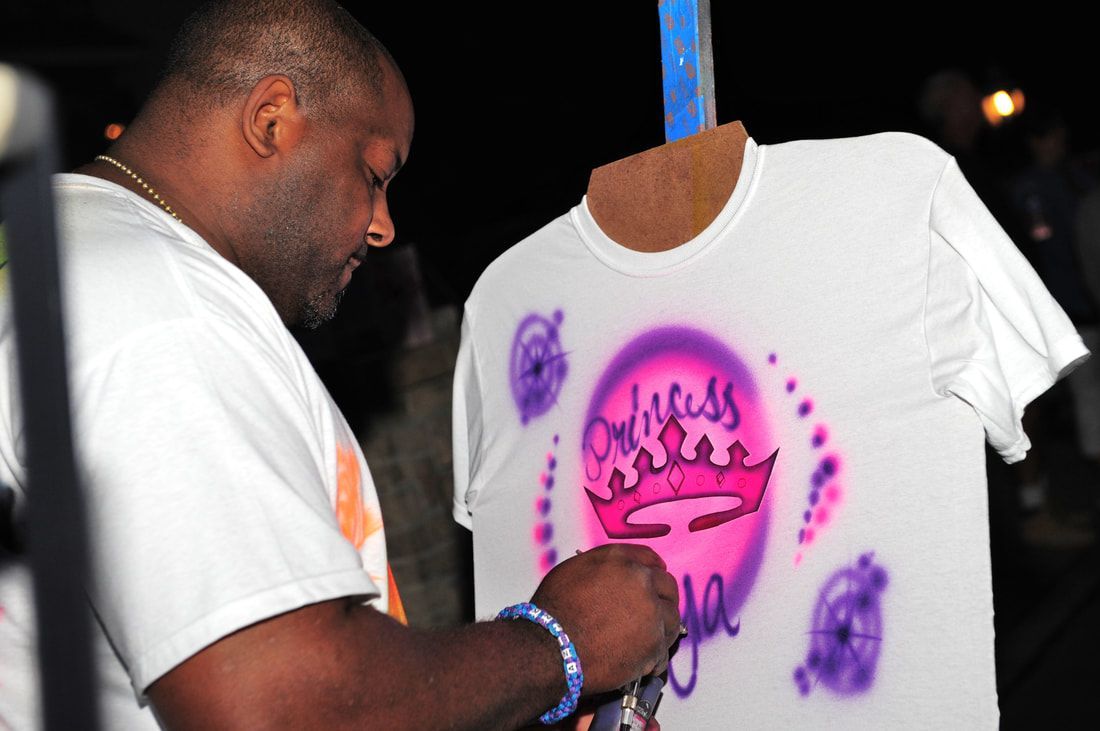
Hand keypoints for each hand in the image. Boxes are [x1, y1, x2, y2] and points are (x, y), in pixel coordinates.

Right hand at [529, 543, 679, 693]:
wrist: (549, 648)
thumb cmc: (551, 613)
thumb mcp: (572, 572)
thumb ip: (603, 570)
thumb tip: (616, 578)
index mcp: (618, 559)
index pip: (649, 558)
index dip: (653, 571)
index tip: (655, 579)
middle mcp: (639, 580)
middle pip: (667, 586)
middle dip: (662, 598)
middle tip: (652, 614)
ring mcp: (650, 611)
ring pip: (672, 617)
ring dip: (663, 627)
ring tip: (647, 640)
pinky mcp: (654, 643)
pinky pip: (664, 648)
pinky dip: (655, 655)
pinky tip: (643, 660)